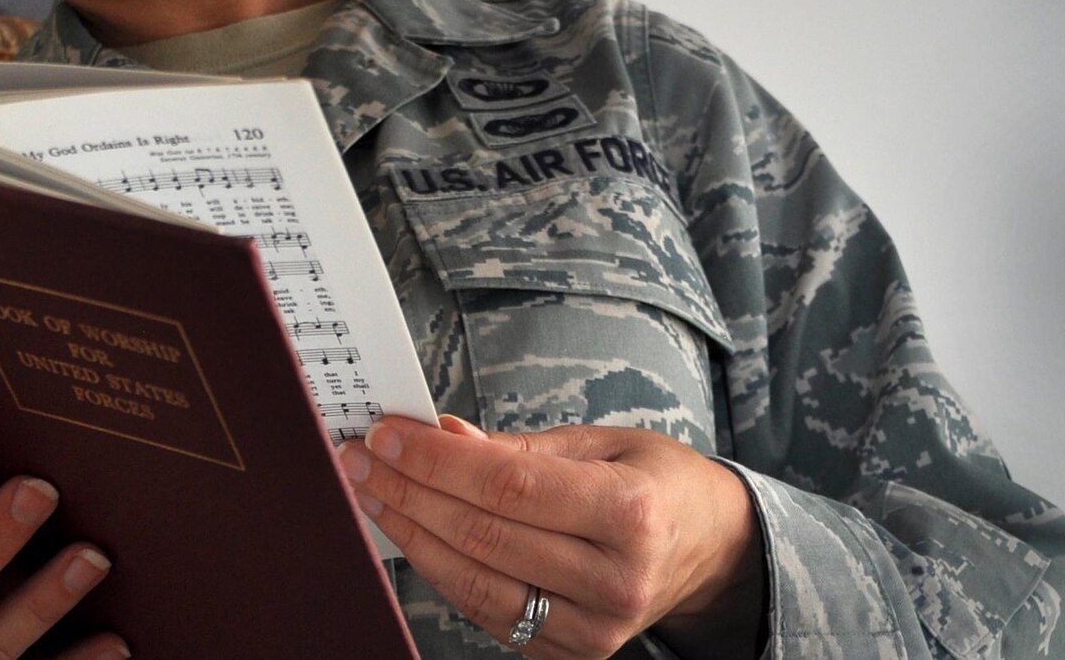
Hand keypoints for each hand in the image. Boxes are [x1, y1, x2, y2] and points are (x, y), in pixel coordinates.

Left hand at [339, 415, 763, 658]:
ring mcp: (596, 628)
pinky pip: (488, 611)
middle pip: (483, 535)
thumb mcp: (603, 442)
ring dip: (410, 534)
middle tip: (359, 458)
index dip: (435, 461)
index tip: (386, 434)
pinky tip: (410, 533)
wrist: (711, 548)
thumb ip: (518, 448)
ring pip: (476, 582)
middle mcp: (616, 579)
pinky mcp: (575, 653)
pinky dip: (441, 571)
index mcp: (630, 513)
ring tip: (371, 493)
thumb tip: (440, 434)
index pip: (507, 486)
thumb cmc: (656, 483)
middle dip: (408, 492)